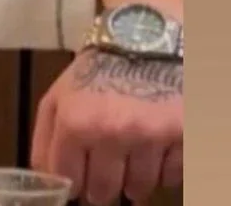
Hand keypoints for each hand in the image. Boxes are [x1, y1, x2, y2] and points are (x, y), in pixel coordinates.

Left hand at [30, 49, 182, 204]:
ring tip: (132, 157)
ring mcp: (151, 137)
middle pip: (103, 191)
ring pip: (140, 189)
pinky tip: (156, 148)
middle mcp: (113, 134)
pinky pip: (171, 176)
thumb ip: (46, 141)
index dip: (73, 183)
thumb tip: (49, 182)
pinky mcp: (184, 135)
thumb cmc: (97, 71)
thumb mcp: (58, 97)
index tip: (79, 179)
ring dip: (134, 181)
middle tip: (107, 174)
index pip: (69, 180)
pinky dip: (164, 170)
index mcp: (76, 123)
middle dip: (102, 187)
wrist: (147, 40)